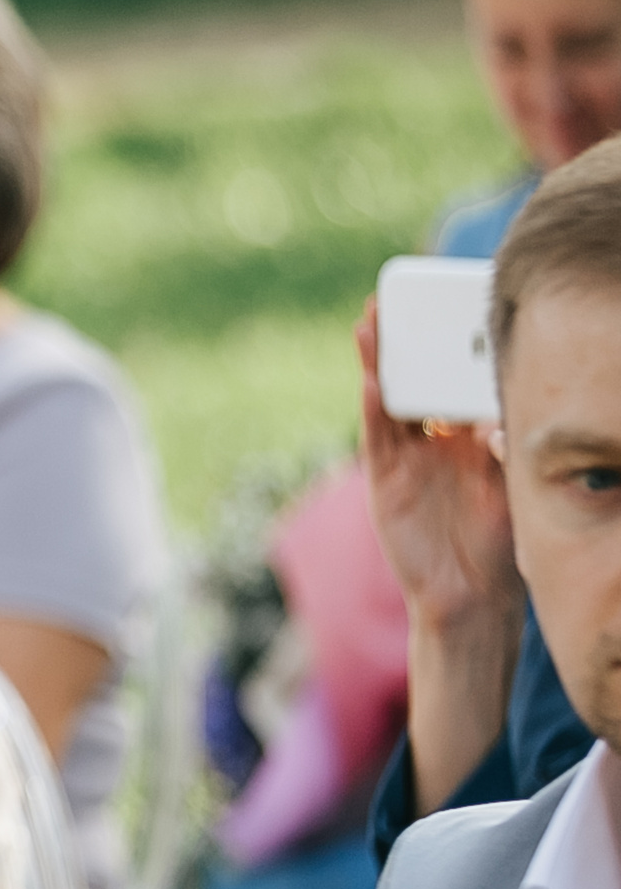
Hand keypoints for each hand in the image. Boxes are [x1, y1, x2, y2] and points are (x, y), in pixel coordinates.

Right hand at [357, 296, 525, 815]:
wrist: (472, 595)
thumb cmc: (502, 536)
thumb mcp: (514, 473)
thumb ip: (506, 438)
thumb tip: (507, 406)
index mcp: (464, 432)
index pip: (451, 375)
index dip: (447, 340)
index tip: (452, 300)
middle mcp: (431, 438)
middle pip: (416, 375)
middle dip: (409, 335)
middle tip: (404, 294)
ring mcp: (405, 456)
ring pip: (390, 395)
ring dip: (380, 358)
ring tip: (375, 319)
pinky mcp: (386, 478)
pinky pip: (379, 434)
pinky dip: (375, 404)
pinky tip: (374, 377)